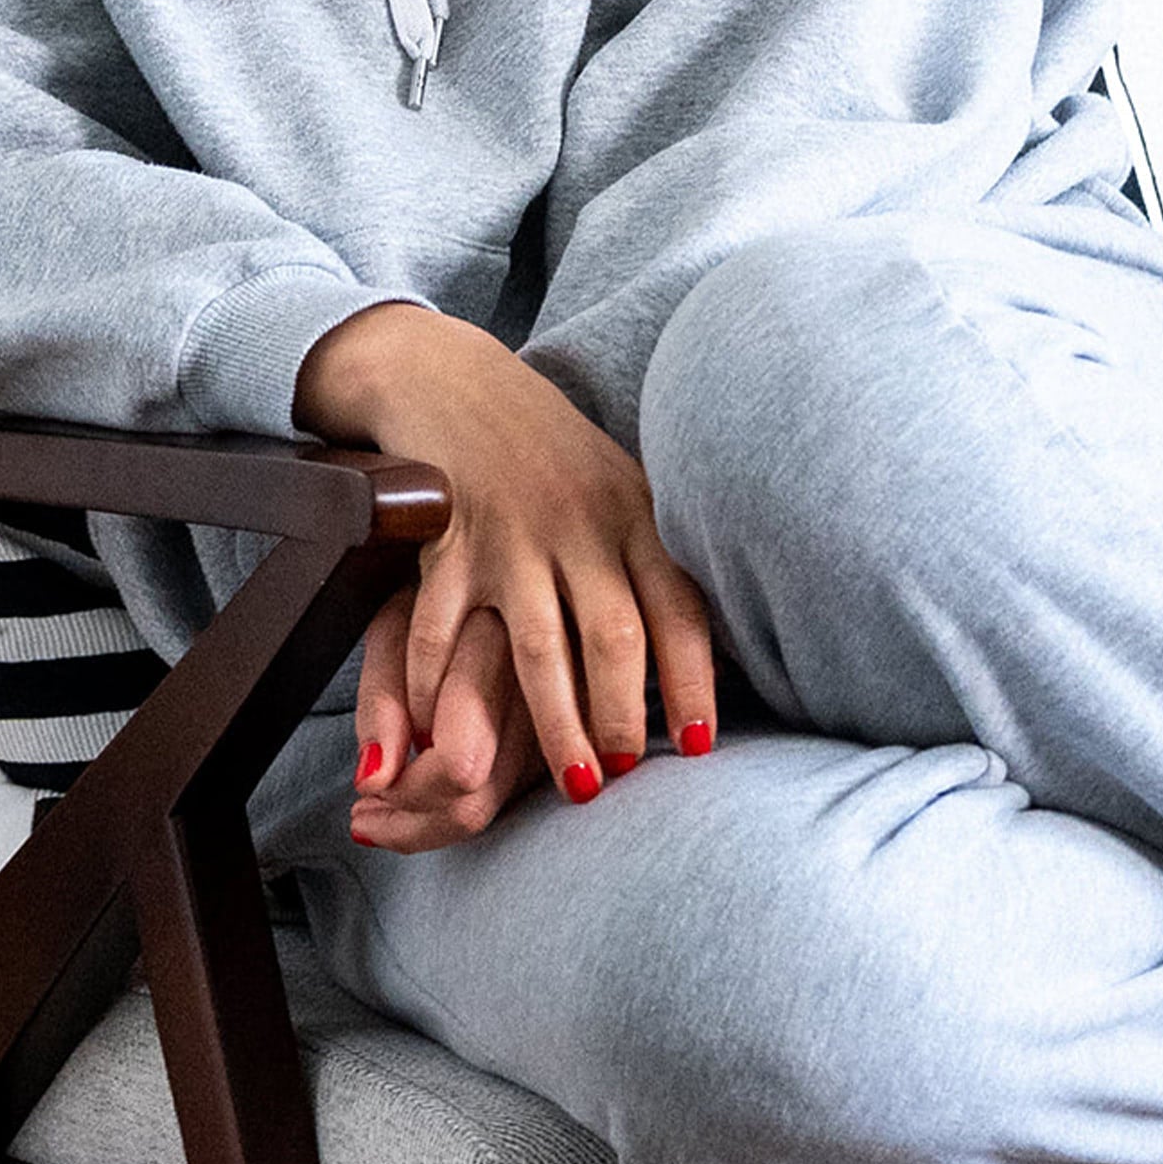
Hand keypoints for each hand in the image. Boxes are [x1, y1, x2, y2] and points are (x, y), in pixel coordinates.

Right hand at [294, 302, 717, 822]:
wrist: (449, 376)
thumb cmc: (549, 450)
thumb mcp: (622, 487)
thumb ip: (659, 558)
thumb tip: (719, 650)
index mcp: (633, 513)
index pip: (677, 606)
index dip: (693, 680)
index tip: (700, 747)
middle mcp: (579, 526)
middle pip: (613, 637)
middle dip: (623, 718)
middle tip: (628, 784)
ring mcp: (511, 535)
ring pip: (539, 648)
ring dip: (558, 726)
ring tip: (577, 787)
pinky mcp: (446, 541)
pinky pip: (444, 631)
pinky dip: (444, 692)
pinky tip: (449, 741)